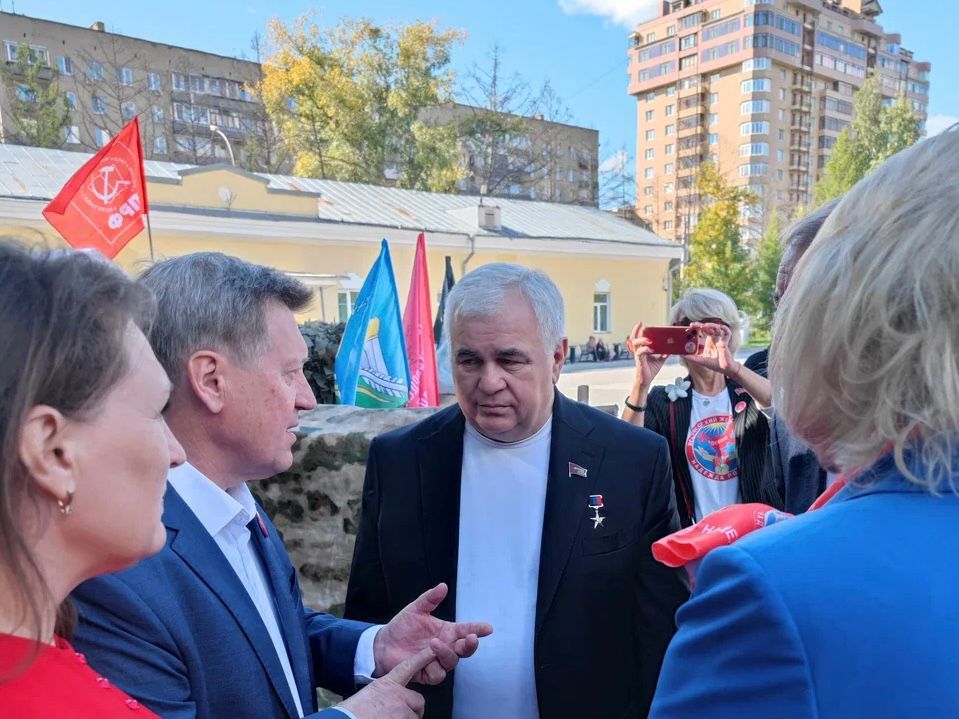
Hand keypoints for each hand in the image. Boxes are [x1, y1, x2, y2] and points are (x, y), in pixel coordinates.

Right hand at [338, 648, 432, 718]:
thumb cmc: (353, 712)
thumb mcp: (370, 695)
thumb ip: (385, 694)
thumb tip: (389, 701)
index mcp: (387, 684)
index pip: (408, 667)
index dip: (422, 659)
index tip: (433, 650)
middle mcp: (398, 694)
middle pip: (418, 701)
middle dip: (413, 710)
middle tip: (399, 716)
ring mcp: (402, 709)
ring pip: (415, 716)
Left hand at [373, 583, 492, 684]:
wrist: (383, 644)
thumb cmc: (402, 626)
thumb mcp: (416, 609)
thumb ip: (430, 599)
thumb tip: (443, 586)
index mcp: (447, 631)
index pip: (466, 629)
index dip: (478, 629)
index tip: (488, 628)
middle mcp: (445, 646)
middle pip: (465, 649)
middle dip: (470, 645)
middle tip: (470, 638)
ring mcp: (437, 660)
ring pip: (452, 662)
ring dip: (447, 653)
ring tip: (435, 643)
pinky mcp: (427, 672)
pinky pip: (436, 674)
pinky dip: (434, 665)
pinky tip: (426, 656)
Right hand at [627, 322, 667, 387]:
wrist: (646, 381)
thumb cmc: (650, 370)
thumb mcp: (660, 360)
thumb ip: (664, 354)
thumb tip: (672, 349)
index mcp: (642, 350)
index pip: (638, 338)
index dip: (639, 330)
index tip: (642, 324)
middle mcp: (639, 351)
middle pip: (634, 338)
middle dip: (636, 330)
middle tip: (641, 324)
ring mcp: (638, 355)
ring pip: (636, 344)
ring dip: (642, 340)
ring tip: (649, 339)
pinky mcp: (639, 361)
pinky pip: (640, 352)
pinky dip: (645, 349)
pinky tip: (651, 349)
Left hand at [684, 322, 738, 376]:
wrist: (724, 369)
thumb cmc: (713, 364)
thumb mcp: (700, 360)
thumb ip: (691, 357)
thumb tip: (681, 355)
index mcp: (708, 341)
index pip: (702, 331)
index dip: (696, 328)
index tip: (689, 328)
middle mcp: (714, 339)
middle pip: (707, 328)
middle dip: (700, 325)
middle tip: (692, 325)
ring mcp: (720, 340)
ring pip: (716, 328)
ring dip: (710, 325)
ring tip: (703, 326)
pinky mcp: (725, 343)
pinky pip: (727, 333)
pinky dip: (725, 329)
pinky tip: (719, 327)